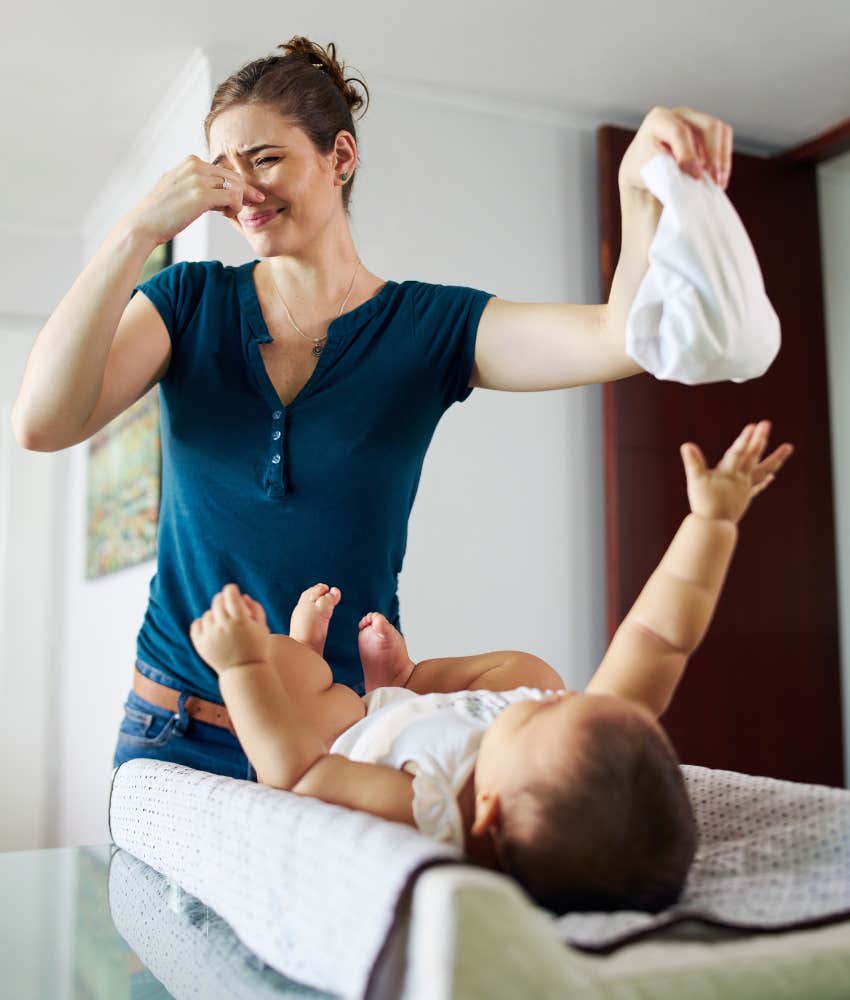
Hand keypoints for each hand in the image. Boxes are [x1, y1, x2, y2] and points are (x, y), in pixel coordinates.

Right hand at [123, 154, 266, 246]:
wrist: (143, 225)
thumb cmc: (161, 213)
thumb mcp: (180, 189)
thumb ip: (198, 185)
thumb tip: (220, 193)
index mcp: (191, 162)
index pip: (224, 170)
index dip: (236, 185)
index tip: (243, 199)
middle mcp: (195, 165)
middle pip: (234, 177)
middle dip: (244, 192)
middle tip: (243, 207)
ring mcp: (198, 179)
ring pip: (237, 186)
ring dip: (239, 202)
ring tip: (229, 213)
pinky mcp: (202, 195)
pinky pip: (234, 197)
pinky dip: (236, 208)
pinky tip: (227, 214)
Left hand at [189, 583, 270, 674]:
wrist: (244, 672)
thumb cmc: (257, 647)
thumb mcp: (262, 627)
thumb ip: (255, 607)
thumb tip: (242, 596)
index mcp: (241, 621)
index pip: (230, 595)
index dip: (231, 589)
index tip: (233, 591)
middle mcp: (223, 627)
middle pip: (217, 601)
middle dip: (223, 599)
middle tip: (228, 605)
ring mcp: (210, 636)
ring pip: (208, 614)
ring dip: (215, 614)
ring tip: (223, 622)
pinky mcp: (200, 644)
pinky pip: (197, 624)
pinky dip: (203, 623)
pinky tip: (212, 628)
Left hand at [618, 106, 733, 193]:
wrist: (646, 168)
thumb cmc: (646, 171)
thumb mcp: (650, 172)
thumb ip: (669, 171)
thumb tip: (694, 177)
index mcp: (658, 120)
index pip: (679, 132)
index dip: (689, 155)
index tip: (696, 177)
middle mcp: (678, 113)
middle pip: (706, 126)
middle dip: (712, 155)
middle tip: (712, 181)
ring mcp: (694, 117)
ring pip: (719, 130)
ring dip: (721, 158)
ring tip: (717, 183)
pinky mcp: (706, 126)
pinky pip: (724, 137)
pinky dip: (724, 158)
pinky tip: (719, 178)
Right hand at [681, 421, 792, 523]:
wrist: (713, 527)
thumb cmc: (704, 503)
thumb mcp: (695, 481)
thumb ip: (693, 463)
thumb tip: (686, 445)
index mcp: (728, 473)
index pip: (738, 452)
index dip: (745, 439)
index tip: (753, 426)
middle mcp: (741, 478)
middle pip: (753, 456)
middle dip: (760, 439)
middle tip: (766, 423)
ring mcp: (745, 488)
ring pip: (763, 470)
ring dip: (776, 458)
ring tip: (788, 447)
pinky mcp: (744, 497)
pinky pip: (758, 487)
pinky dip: (766, 480)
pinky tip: (773, 476)